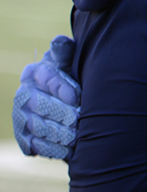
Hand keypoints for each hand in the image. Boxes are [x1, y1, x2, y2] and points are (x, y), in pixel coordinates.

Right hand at [13, 35, 80, 159]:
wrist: (64, 104)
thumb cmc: (69, 79)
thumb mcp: (67, 63)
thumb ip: (64, 52)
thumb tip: (59, 42)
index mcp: (33, 73)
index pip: (45, 78)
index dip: (60, 88)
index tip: (75, 97)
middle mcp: (23, 95)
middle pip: (40, 105)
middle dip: (62, 114)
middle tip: (78, 120)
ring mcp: (22, 118)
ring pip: (39, 128)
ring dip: (59, 134)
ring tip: (76, 136)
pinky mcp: (26, 138)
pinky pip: (37, 146)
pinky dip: (53, 149)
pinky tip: (69, 149)